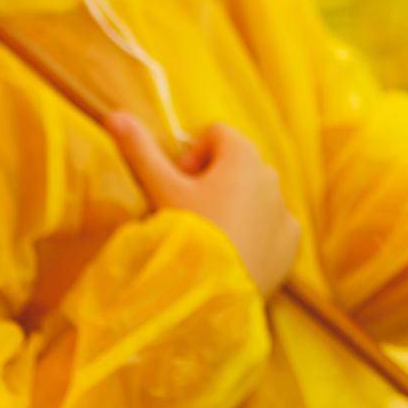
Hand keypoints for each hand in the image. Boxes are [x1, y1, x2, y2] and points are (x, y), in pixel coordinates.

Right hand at [107, 113, 301, 294]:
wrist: (214, 291)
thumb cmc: (187, 232)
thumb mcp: (161, 188)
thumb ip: (140, 149)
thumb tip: (115, 115)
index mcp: (243, 155)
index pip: (217, 133)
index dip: (193, 155)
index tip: (180, 183)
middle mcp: (270, 175)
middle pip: (237, 163)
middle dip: (214, 180)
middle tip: (190, 211)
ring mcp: (284, 208)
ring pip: (255, 195)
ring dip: (235, 205)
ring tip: (210, 236)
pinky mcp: (291, 240)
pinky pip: (273, 225)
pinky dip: (256, 232)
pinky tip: (234, 253)